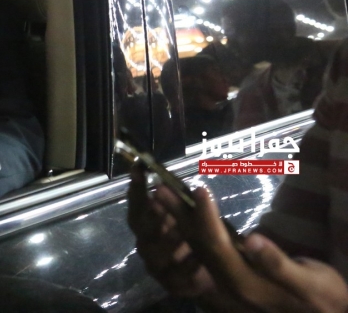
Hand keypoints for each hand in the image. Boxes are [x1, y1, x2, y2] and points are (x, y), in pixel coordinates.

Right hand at [127, 164, 218, 298]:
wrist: (214, 276)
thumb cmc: (199, 238)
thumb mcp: (194, 215)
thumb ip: (183, 199)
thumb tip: (180, 176)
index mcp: (149, 222)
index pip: (137, 201)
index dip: (136, 185)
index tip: (140, 167)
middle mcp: (147, 241)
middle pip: (139, 227)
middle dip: (149, 215)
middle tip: (159, 204)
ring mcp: (156, 264)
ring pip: (154, 253)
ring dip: (167, 241)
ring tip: (181, 233)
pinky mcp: (172, 284)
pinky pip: (176, 276)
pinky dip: (186, 267)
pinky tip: (199, 260)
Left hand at [158, 184, 347, 312]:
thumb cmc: (321, 296)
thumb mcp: (309, 282)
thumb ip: (278, 264)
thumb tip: (252, 240)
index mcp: (245, 283)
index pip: (218, 246)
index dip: (206, 217)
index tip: (199, 189)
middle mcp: (229, 282)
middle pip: (198, 244)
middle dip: (178, 214)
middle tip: (160, 187)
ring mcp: (228, 278)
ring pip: (196, 245)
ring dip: (178, 218)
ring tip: (161, 193)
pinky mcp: (231, 272)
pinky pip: (204, 247)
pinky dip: (189, 226)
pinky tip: (181, 210)